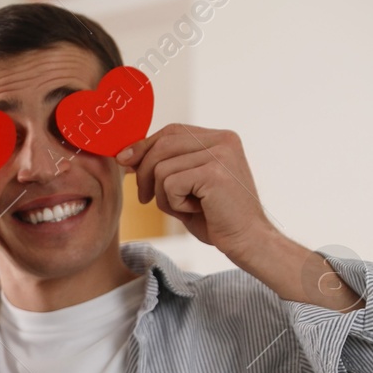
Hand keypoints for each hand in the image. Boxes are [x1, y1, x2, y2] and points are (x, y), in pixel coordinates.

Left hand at [117, 123, 273, 261]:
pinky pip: (170, 184)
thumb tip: (127, 155)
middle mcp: (223, 140)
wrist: (247, 241)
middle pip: (162, 144)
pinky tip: (196, 210)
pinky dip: (174, 203)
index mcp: (219, 139)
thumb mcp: (186, 186)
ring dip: (163, 195)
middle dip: (144, 173)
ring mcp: (221, 154)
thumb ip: (165, 167)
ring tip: (185, 207)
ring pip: (162, 167)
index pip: (171, 131)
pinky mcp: (214, 172)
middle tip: (146, 199)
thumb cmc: (216, 218)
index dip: (144, 146)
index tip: (124, 161)